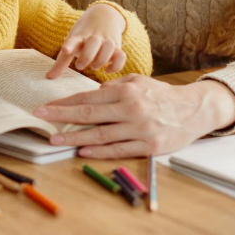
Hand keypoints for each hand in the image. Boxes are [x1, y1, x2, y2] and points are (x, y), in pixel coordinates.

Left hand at [31, 76, 234, 157]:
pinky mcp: (149, 146)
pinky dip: (99, 152)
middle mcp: (131, 109)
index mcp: (126, 91)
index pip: (88, 97)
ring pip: (100, 135)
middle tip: (40, 118)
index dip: (64, 103)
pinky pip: (118, 149)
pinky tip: (82, 151)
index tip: (45, 106)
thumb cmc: (161, 95)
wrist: (195, 110)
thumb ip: (114, 87)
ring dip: (74, 138)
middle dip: (61, 117)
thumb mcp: (138, 82)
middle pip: (89, 114)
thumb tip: (91, 93)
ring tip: (55, 139)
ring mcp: (140, 129)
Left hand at [47, 3, 126, 77]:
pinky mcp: (118, 47)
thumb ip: (62, 62)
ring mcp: (107, 41)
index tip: (65, 49)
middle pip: (93, 42)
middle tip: (80, 66)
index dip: (69, 45)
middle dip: (87, 55)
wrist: (104, 16)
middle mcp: (94, 37)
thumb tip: (49, 77)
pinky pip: (121, 55)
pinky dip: (117, 64)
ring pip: (109, 47)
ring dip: (102, 58)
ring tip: (95, 67)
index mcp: (79, 36)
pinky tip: (108, 70)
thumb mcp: (72, 44)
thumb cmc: (83, 35)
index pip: (73, 39)